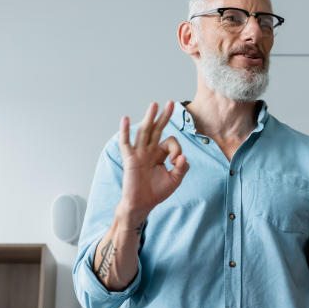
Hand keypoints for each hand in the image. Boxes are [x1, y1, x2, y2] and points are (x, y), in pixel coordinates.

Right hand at [117, 101, 188, 224]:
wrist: (142, 204)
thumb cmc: (156, 192)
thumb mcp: (174, 180)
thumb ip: (182, 168)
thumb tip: (183, 157)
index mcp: (159, 154)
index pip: (170, 142)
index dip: (176, 148)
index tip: (177, 161)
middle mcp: (149, 150)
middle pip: (157, 129)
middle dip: (164, 116)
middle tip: (170, 103)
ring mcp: (139, 153)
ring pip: (144, 132)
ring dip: (149, 118)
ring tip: (154, 104)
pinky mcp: (130, 159)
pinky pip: (126, 143)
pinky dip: (125, 131)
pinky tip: (125, 119)